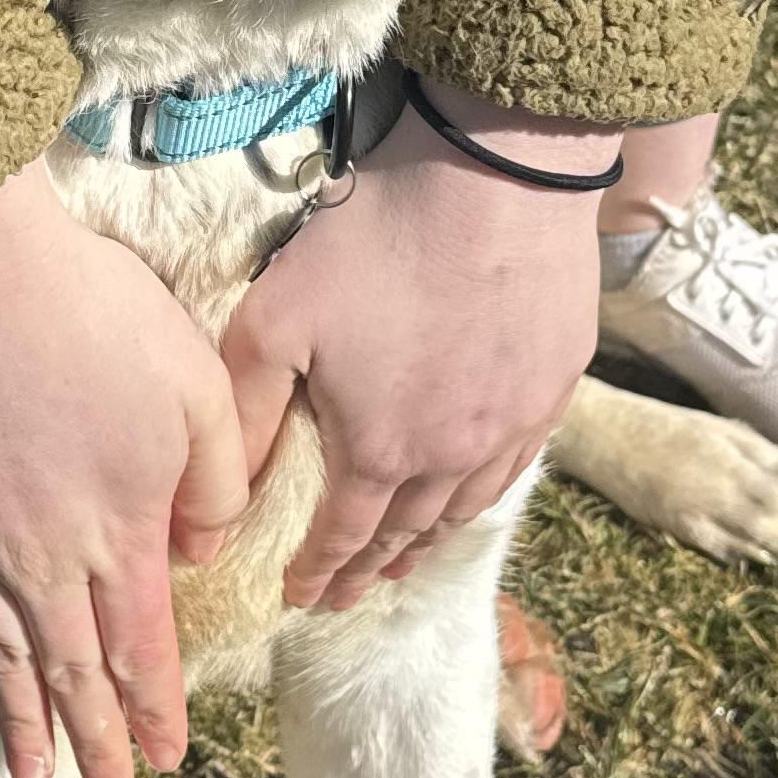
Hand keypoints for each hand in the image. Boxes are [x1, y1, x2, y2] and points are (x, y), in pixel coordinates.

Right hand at [0, 162, 251, 777]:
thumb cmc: (86, 310)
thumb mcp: (195, 382)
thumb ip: (215, 480)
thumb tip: (196, 553)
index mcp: (120, 534)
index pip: (143, 649)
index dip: (152, 712)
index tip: (164, 760)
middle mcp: (40, 562)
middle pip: (71, 673)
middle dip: (94, 745)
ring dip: (20, 724)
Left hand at [219, 84, 612, 610]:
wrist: (494, 178)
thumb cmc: (374, 240)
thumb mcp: (276, 321)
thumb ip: (243, 414)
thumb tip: (220, 497)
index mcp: (381, 450)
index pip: (343, 536)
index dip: (319, 572)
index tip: (300, 599)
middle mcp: (453, 456)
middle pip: (407, 532)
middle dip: (371, 568)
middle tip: (350, 593)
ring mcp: (514, 423)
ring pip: (468, 505)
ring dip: (430, 540)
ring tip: (408, 558)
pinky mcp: (557, 382)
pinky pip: (519, 461)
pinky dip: (486, 491)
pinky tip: (478, 489)